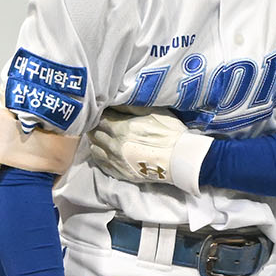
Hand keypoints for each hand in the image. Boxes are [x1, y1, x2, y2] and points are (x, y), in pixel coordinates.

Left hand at [88, 107, 211, 193]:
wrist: (180, 159)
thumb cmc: (170, 133)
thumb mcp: (153, 111)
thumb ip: (131, 106)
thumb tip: (115, 102)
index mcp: (120, 128)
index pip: (100, 118)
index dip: (101, 113)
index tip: (104, 111)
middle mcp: (114, 145)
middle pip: (94, 133)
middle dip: (96, 127)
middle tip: (99, 124)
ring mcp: (116, 161)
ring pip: (95, 149)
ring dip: (96, 141)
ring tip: (102, 138)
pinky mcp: (121, 174)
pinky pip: (102, 164)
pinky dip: (100, 156)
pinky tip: (104, 152)